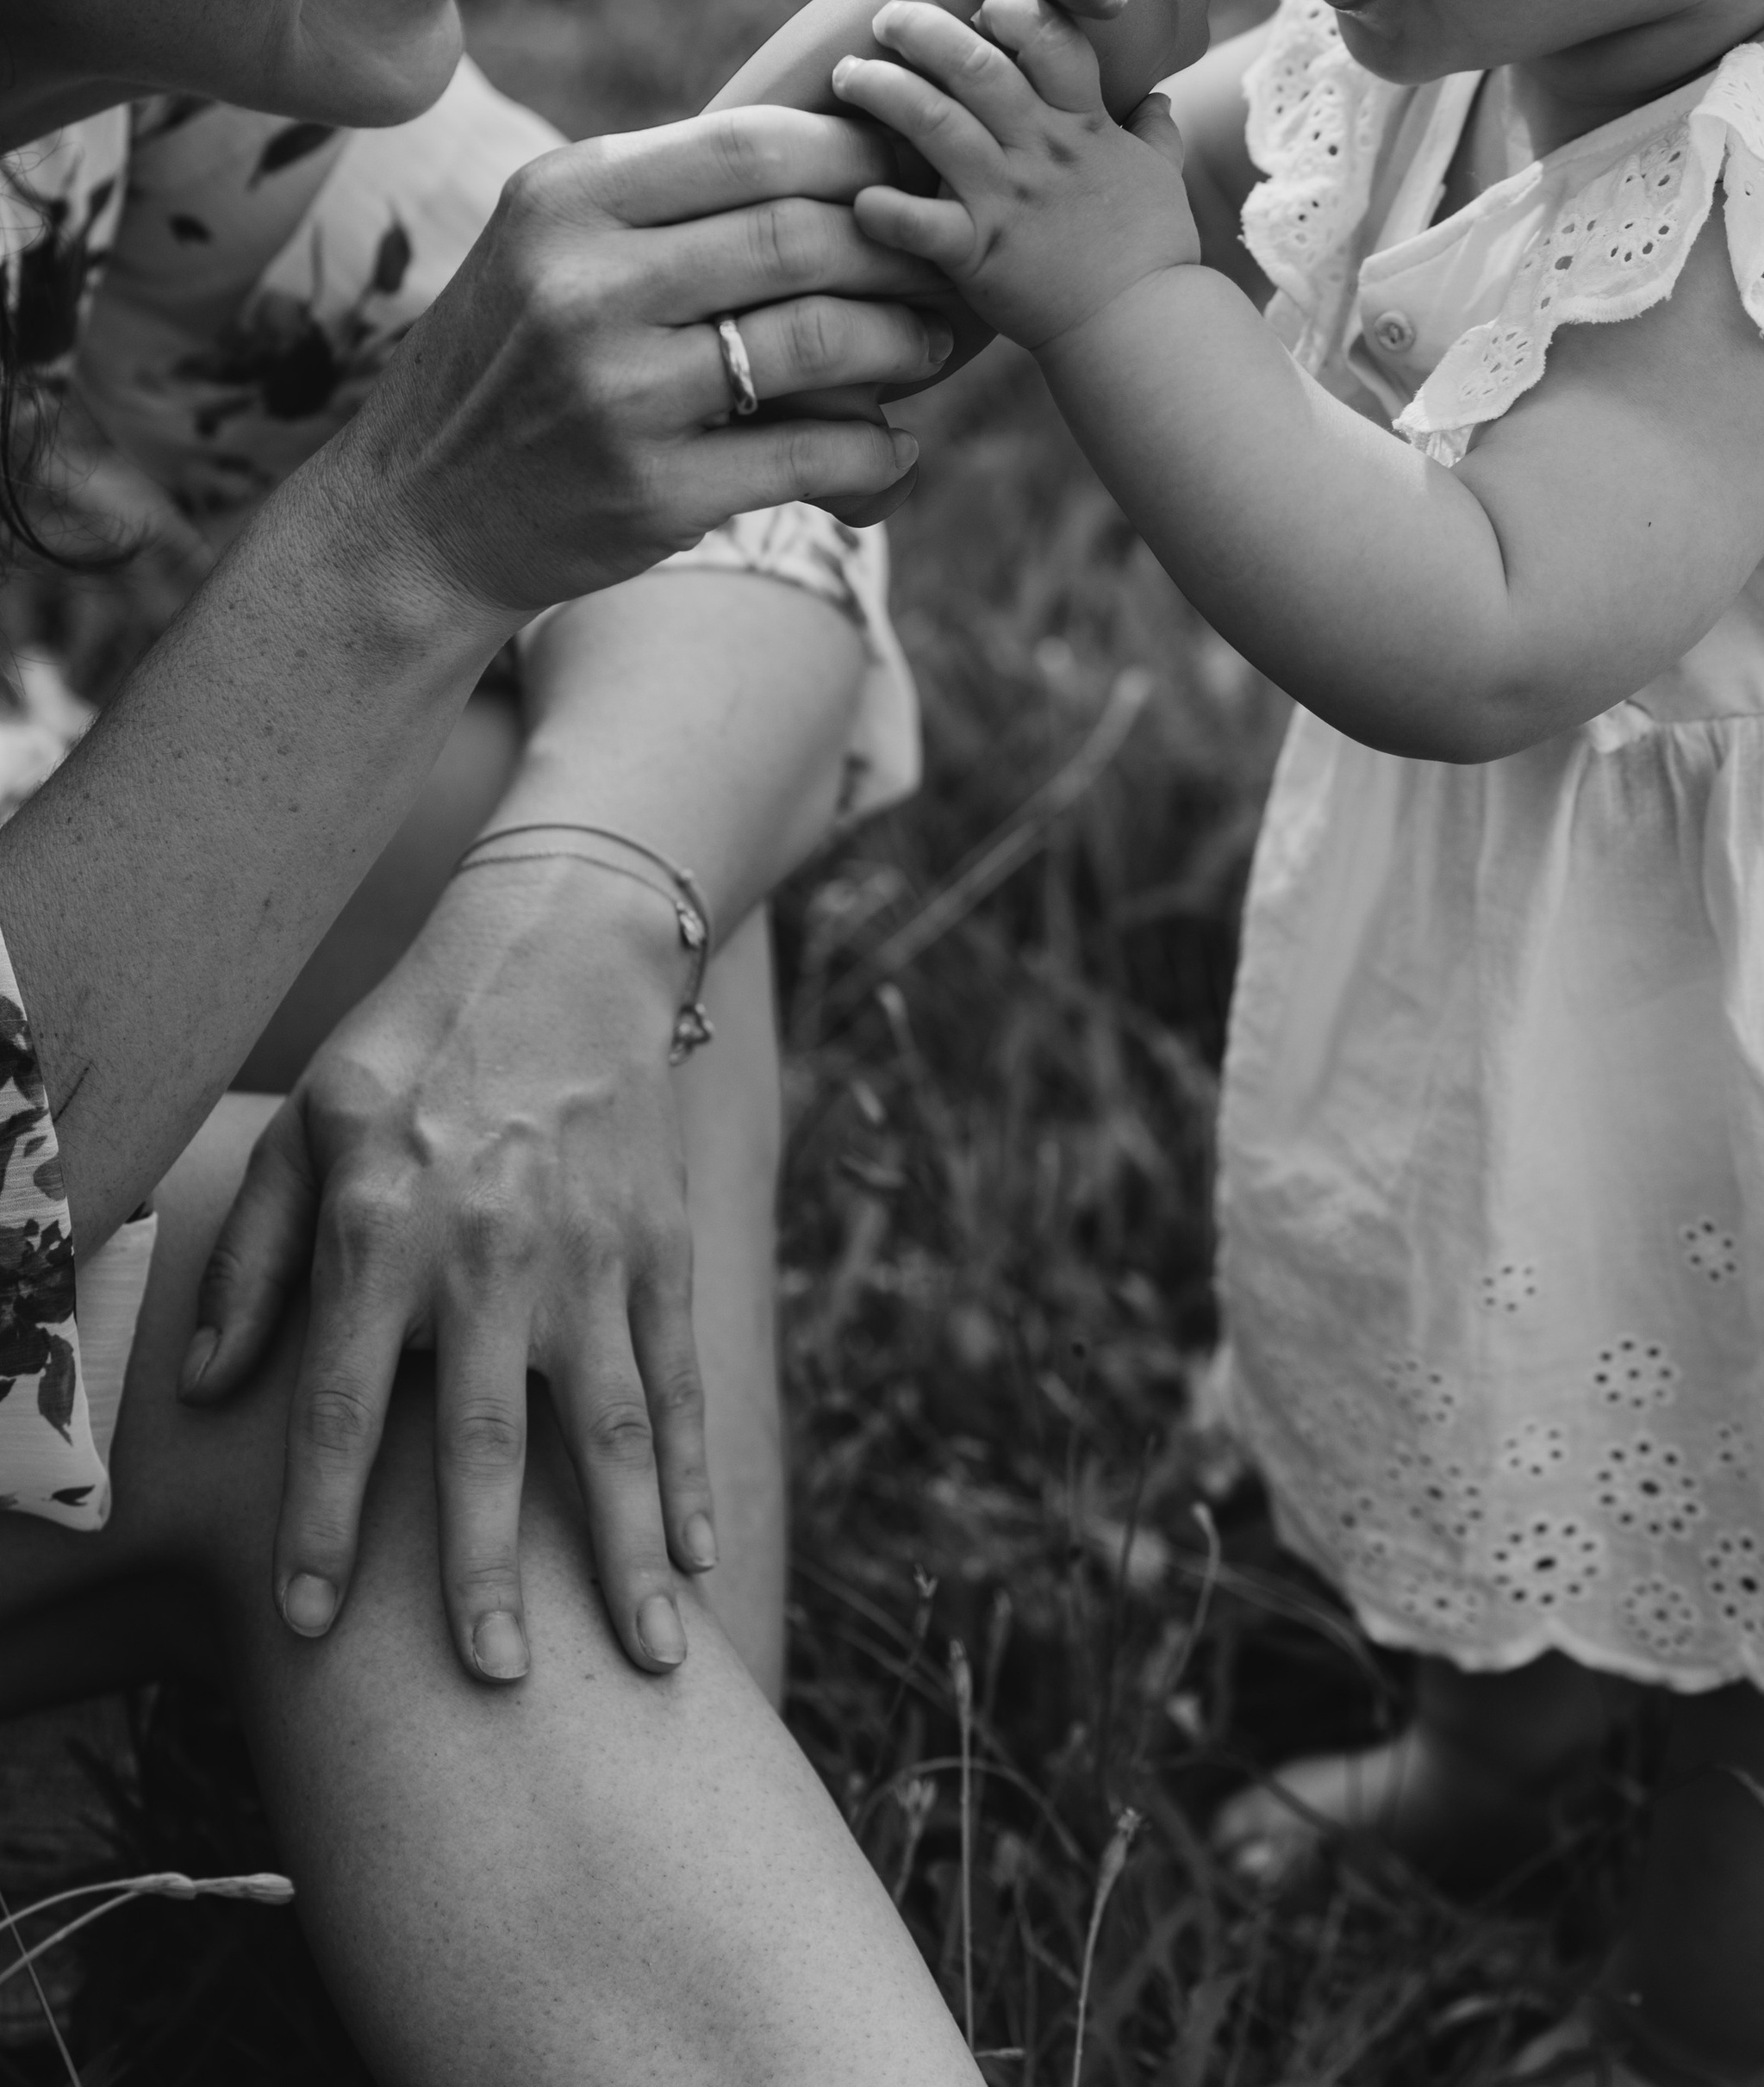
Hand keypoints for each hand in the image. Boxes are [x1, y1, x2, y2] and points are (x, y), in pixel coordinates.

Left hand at [181, 857, 713, 1683]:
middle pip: (489, 1437)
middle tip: (495, 1681)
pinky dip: (688, 1469)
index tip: (309, 1626)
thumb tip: (207, 1390)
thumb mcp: (307, 1123)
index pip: (347, 1403)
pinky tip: (695, 1554)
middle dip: (490, 1569)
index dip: (325, 1520)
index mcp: (386, 1225)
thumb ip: (253, 1258)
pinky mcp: (662, 1243)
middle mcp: (491, 1248)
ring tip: (645, 1658)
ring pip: (609, 1425)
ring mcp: (591, 1251)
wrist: (567, 942)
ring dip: (626, 1548)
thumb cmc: (415, 1040)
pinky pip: (674, 1375)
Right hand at [339, 104, 948, 623]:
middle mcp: (584, 285)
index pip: (752, 145)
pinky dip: (874, 450)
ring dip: (900, 342)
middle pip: (799, 235)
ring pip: (818, 339)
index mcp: (565, 199)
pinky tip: (894, 444)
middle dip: (897, 248)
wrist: (415, 514)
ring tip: (927, 346)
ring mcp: (617, 394)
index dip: (856, 153)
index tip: (907, 174)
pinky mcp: (651, 492)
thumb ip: (666, 196)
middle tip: (942, 264)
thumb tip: (841, 149)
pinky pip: (809, 454)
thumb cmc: (511, 359)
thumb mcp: (549, 244)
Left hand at [831, 0, 1200, 354]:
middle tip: (887, 20)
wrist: (1141, 329)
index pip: (1049, 38)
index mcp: (1083, 124)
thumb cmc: (1151, 252)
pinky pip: (917, 222)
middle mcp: (1040, 149)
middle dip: (922, 30)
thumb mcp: (1161, 179)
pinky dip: (881, 207)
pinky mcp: (977, 253)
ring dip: (883, 91)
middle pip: (974, 65)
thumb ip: (1155, 133)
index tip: (981, 9)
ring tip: (848, 76)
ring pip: (933, 123)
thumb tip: (1158, 99)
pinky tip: (857, 197)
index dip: (1011, 9)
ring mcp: (1005, 199)